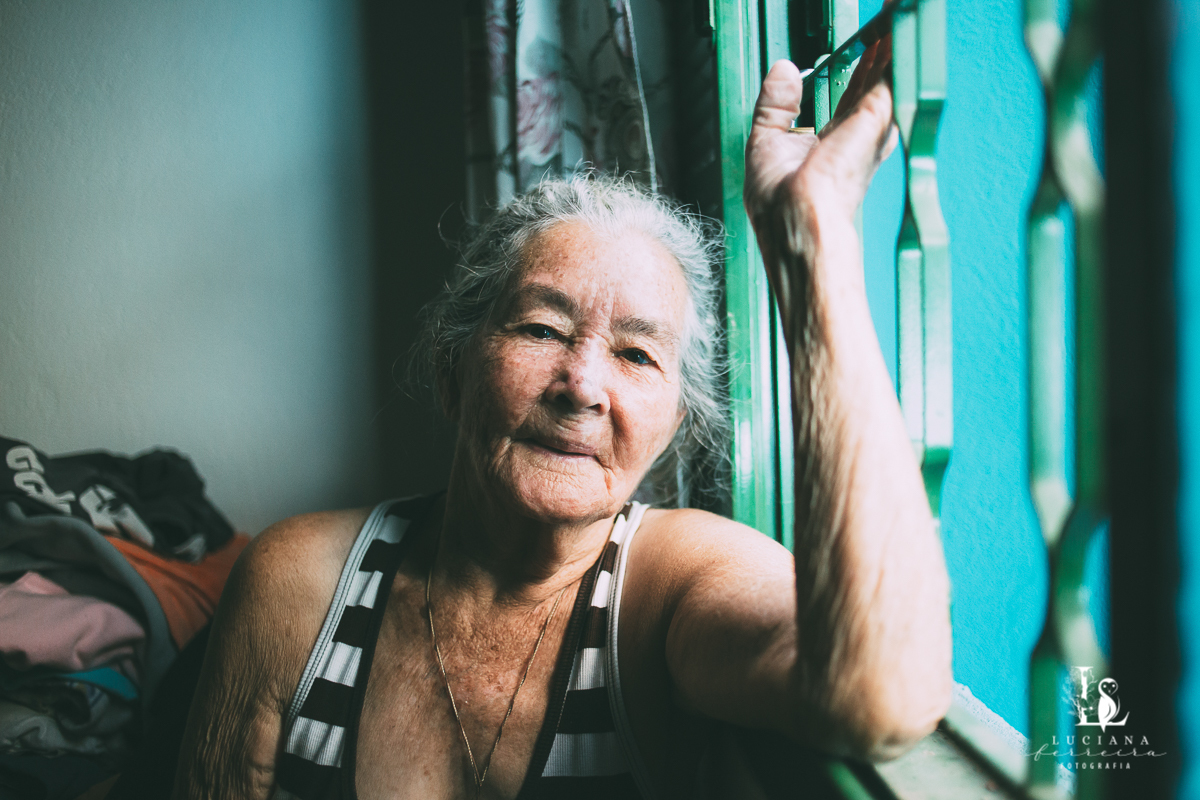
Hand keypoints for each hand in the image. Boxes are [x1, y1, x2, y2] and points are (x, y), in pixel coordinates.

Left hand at [743, 39, 896, 255]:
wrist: (795, 218)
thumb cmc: (780, 201)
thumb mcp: (766, 141)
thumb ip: (776, 104)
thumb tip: (782, 69)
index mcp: (833, 147)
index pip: (850, 99)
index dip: (857, 72)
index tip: (860, 48)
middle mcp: (856, 139)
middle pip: (872, 85)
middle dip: (879, 53)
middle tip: (885, 22)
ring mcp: (868, 129)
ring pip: (884, 75)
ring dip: (889, 45)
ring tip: (896, 14)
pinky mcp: (874, 118)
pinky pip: (888, 72)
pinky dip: (891, 48)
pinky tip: (895, 24)